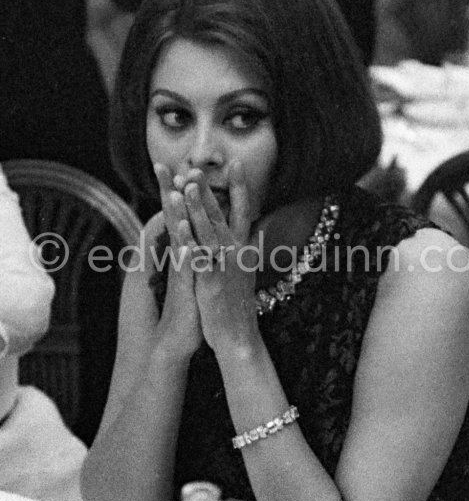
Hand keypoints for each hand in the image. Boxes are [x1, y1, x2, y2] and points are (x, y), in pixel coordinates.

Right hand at [153, 162, 202, 358]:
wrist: (175, 342)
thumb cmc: (190, 310)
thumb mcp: (194, 278)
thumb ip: (193, 257)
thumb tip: (192, 239)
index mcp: (186, 253)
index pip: (180, 218)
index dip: (179, 195)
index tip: (180, 170)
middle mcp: (180, 259)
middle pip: (173, 220)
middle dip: (169, 193)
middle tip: (163, 166)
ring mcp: (181, 274)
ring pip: (176, 240)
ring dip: (174, 216)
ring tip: (172, 192)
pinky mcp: (184, 291)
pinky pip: (183, 268)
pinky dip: (183, 253)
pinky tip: (182, 239)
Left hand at [183, 163, 260, 353]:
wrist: (239, 336)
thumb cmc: (238, 304)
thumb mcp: (246, 272)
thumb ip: (248, 250)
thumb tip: (255, 232)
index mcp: (243, 249)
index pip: (244, 211)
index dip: (239, 187)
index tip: (236, 163)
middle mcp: (236, 254)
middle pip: (223, 215)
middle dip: (210, 190)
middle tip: (199, 166)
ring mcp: (224, 267)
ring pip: (210, 232)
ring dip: (198, 207)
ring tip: (188, 185)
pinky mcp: (210, 283)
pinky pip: (199, 258)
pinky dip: (190, 240)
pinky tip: (180, 226)